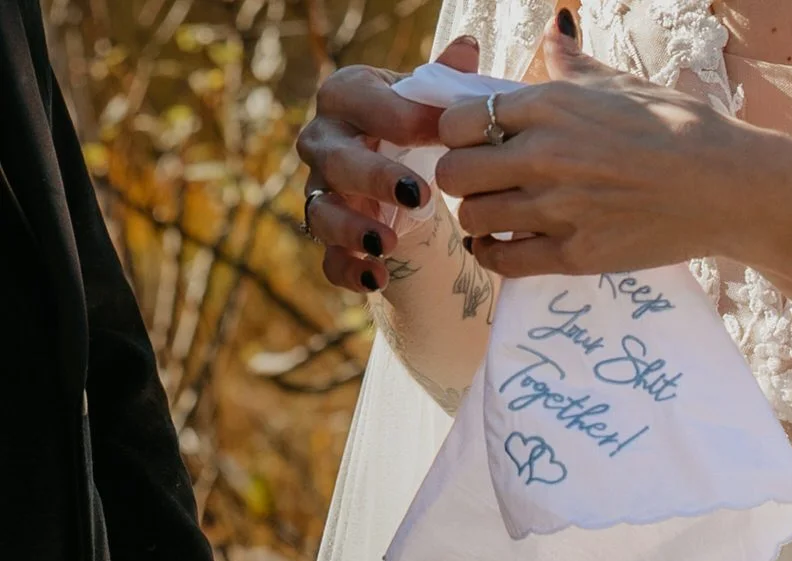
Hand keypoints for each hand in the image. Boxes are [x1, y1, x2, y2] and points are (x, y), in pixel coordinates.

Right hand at [296, 37, 479, 292]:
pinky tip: (376, 279)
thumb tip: (469, 47)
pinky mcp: (328, 234)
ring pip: (320, 211)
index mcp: (346, 96)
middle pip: (336, 159)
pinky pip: (326, 257)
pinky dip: (348, 270)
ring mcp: (320, 191)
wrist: (393, 162)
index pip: (368, 104)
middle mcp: (323, 141)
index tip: (448, 137)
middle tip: (417, 196)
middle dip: (374, 178)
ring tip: (386, 244)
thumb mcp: (427, 98)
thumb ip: (445, 79)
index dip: (407, 120)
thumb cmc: (412, 120)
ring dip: (351, 230)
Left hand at [435, 21, 753, 277]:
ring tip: (499, 214)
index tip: (475, 143)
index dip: (457, 135)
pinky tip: (506, 246)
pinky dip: (494, 255)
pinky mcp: (575, 254)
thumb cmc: (680, 127)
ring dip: (479, 218)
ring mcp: (557, 209)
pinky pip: (503, 262)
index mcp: (549, 106)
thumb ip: (573, 64)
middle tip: (482, 183)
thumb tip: (556, 27)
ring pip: (473, 219)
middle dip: (461, 178)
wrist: (727, 185)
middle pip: (454, 174)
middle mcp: (543, 156)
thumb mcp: (623, 83)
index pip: (457, 121)